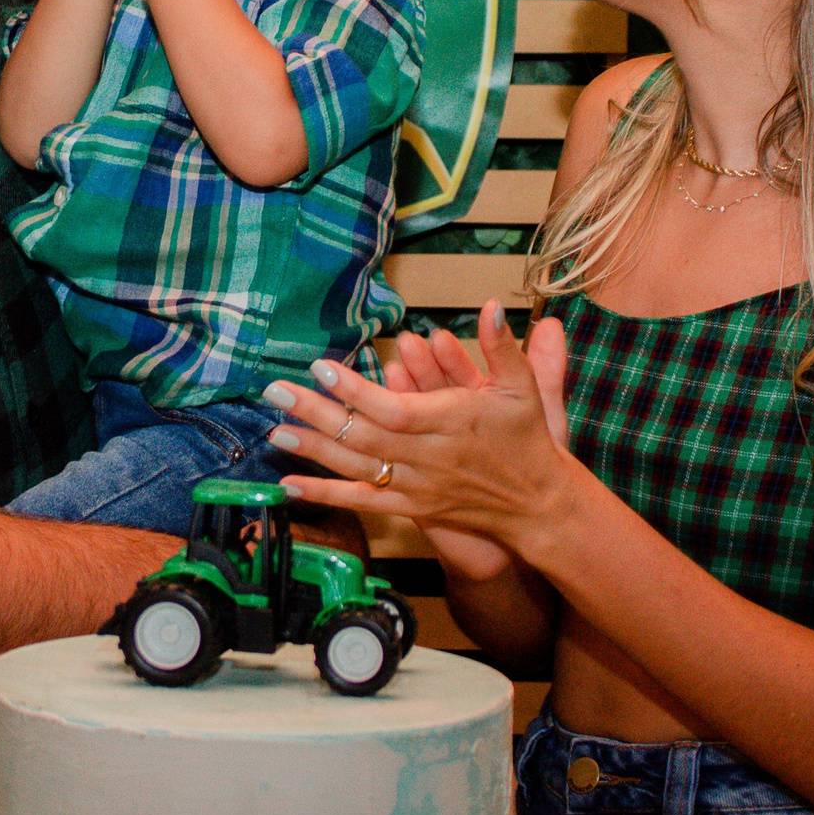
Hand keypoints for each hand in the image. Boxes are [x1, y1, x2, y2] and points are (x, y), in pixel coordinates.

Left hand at [269, 301, 577, 568]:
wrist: (538, 505)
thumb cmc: (528, 440)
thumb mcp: (524, 388)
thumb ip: (503, 348)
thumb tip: (490, 306)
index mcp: (452, 422)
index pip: (394, 408)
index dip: (356, 391)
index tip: (322, 367)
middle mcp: (430, 457)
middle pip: (365, 436)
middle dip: (317, 413)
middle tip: (276, 391)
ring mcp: (419, 486)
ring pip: (358, 468)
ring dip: (314, 450)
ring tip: (275, 430)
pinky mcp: (413, 507)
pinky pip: (363, 502)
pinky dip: (325, 496)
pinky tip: (289, 486)